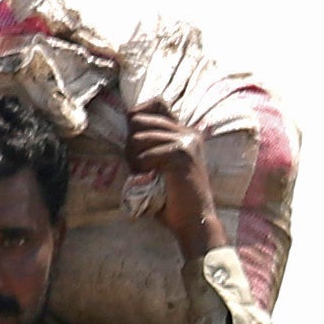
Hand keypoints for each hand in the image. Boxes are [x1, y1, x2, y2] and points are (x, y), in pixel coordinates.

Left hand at [126, 99, 227, 257]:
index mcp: (186, 132)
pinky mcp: (182, 154)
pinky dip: (142, 171)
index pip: (156, 102)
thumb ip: (152, 142)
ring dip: (134, 159)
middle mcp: (189, 132)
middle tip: (140, 165)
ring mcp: (187, 141)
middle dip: (131, 143)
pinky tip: (153, 181)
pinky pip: (145, 155)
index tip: (137, 141)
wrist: (195, 221)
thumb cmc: (174, 197)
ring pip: (138, 138)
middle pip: (138, 119)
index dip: (138, 115)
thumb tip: (127, 120)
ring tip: (146, 176)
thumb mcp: (163, 162)